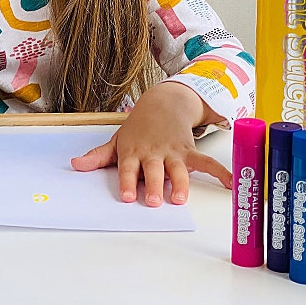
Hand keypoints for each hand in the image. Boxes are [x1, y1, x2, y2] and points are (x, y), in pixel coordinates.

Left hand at [70, 82, 231, 205]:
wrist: (162, 103)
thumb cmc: (137, 128)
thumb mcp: (116, 140)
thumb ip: (98, 157)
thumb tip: (75, 165)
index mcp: (133, 151)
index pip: (129, 168)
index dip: (128, 182)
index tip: (128, 197)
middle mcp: (154, 152)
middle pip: (155, 170)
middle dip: (156, 185)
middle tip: (155, 201)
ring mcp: (173, 151)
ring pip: (179, 168)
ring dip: (181, 182)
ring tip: (181, 198)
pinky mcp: (189, 151)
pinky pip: (206, 162)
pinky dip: (220, 172)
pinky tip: (230, 183)